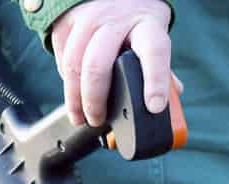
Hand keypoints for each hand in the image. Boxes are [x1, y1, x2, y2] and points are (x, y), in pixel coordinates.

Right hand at [51, 0, 180, 127]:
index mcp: (147, 27)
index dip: (154, 82)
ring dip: (74, 97)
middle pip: (98, 65)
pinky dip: (66, 79)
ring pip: (74, 63)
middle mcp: (117, 20)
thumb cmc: (137, 23)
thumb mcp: (154, 38)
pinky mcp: (68, 19)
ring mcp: (89, 18)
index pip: (154, 53)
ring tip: (80, 116)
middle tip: (97, 120)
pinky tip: (73, 90)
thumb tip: (167, 110)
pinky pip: (61, 55)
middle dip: (94, 101)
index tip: (154, 107)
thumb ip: (160, 72)